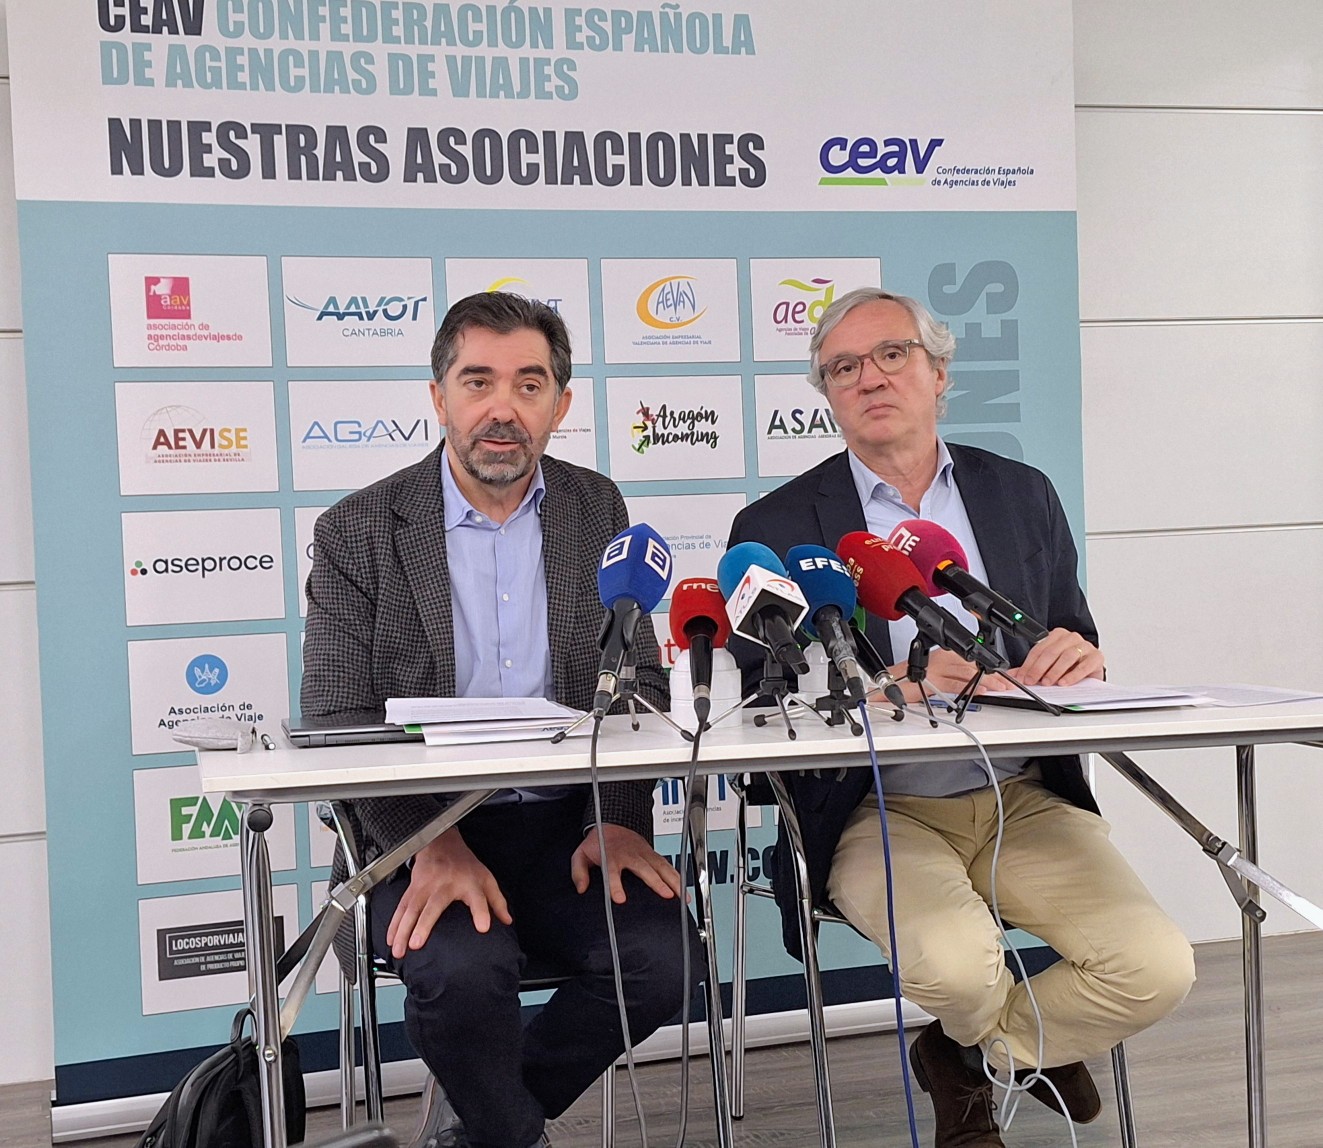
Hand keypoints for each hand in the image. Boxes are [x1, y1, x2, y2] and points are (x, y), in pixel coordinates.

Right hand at [385, 829, 511, 957]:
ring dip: (403, 930)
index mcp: (469, 883)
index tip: (484, 926)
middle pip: (434, 905)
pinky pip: (401, 907)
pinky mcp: (412, 888)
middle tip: (417, 944)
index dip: (481, 911)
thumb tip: (506, 921)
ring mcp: (426, 886)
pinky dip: (394, 924)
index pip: (478, 897)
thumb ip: (497, 901)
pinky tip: (391, 940)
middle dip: (424, 924)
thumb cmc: (465, 864)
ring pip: (411, 908)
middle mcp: (445, 884)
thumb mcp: (486, 878)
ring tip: (400, 950)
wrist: (441, 842)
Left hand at [571, 824, 683, 904]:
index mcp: (611, 856)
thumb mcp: (581, 854)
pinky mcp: (653, 855)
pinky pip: (667, 866)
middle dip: (656, 881)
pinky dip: (677, 877)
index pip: (613, 871)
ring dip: (673, 880)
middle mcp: (630, 854)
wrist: (612, 824)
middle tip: (666, 895)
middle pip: (644, 869)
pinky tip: (683, 891)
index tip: (620, 898)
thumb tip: (581, 888)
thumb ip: (578, 871)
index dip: (615, 884)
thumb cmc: (598, 843)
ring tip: (681, 897)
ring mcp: (644, 854)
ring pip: (661, 866)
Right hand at [888, 648, 1013, 702]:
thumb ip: (951, 677)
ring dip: (985, 682)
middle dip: (991, 676)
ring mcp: (935, 670)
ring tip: (998, 688)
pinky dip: (969, 688)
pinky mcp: (931, 681)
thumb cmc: (907, 681)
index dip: (987, 669)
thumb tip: (971, 685)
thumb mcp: (934, 676)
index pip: (970, 661)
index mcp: (942, 655)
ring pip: (967, 674)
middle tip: (1006, 685)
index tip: (1001, 676)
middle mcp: (940, 660)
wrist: (887, 684)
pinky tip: (981, 691)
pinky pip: (955, 684)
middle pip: (971, 667)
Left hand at [1013, 628, 1104, 686]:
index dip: (1028, 665)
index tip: (1022, 678)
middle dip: (1039, 668)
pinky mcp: (1097, 657)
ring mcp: (1085, 646)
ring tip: (1048, 682)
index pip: (1039, 649)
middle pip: (1051, 652)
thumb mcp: (1048, 667)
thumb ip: (1031, 669)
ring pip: (1067, 656)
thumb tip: (1013, 677)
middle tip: (1032, 681)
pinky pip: (1085, 665)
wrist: (1091, 670)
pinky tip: (1065, 682)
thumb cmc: (1069, 666)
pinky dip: (1073, 675)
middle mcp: (1071, 638)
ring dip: (1055, 670)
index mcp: (1056, 636)